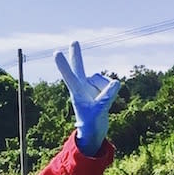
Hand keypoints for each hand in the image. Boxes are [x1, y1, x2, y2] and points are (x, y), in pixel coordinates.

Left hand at [54, 42, 120, 156]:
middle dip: (77, 55)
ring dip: (107, 92)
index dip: (64, 65)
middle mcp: (83, 87)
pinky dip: (112, 93)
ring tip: (99, 106)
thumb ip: (107, 97)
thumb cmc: (91, 124)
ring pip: (104, 81)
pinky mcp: (101, 89)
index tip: (56, 53)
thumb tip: (116, 82)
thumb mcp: (99, 112)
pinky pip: (112, 85)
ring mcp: (91, 87)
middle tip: (73, 41)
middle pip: (79, 68)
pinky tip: (104, 102)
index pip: (70, 76)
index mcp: (77, 92)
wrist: (94, 133)